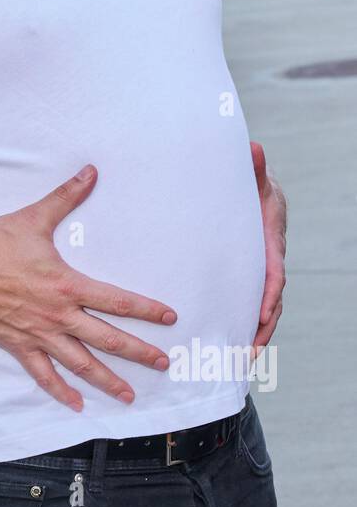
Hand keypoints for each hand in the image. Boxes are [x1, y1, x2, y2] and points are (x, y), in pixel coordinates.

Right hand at [0, 165, 177, 411]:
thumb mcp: (33, 218)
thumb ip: (65, 197)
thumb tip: (90, 171)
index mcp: (66, 285)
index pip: (116, 300)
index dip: (145, 310)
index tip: (169, 318)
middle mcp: (58, 315)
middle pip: (107, 339)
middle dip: (138, 352)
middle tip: (164, 364)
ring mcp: (39, 335)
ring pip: (81, 363)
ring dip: (107, 380)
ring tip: (130, 395)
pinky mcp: (20, 346)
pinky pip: (43, 374)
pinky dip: (60, 391)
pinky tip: (76, 404)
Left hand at [250, 141, 286, 353]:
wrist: (254, 191)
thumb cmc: (252, 185)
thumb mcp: (254, 177)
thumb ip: (254, 167)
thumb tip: (254, 147)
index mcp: (271, 241)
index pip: (274, 272)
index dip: (270, 293)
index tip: (264, 312)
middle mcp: (269, 260)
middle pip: (272, 299)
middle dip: (264, 325)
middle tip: (251, 350)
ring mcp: (260, 271)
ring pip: (263, 307)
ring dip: (256, 333)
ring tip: (242, 359)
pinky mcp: (248, 276)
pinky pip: (250, 302)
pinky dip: (245, 324)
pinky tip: (233, 345)